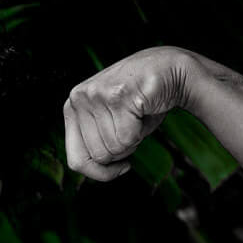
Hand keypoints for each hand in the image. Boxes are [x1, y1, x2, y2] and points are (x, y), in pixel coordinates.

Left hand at [63, 46, 192, 180]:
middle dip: (121, 152)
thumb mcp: (111, 125)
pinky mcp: (117, 95)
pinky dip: (141, 132)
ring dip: (133, 139)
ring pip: (114, 148)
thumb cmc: (141, 103)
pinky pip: (128, 137)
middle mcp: (78, 98)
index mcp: (72, 107)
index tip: (119, 167)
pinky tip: (144, 110)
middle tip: (132, 128)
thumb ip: (96, 144)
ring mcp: (96, 95)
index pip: (75, 160)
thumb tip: (97, 171)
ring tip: (137, 115)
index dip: (99, 173)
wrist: (171, 70)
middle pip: (98, 156)